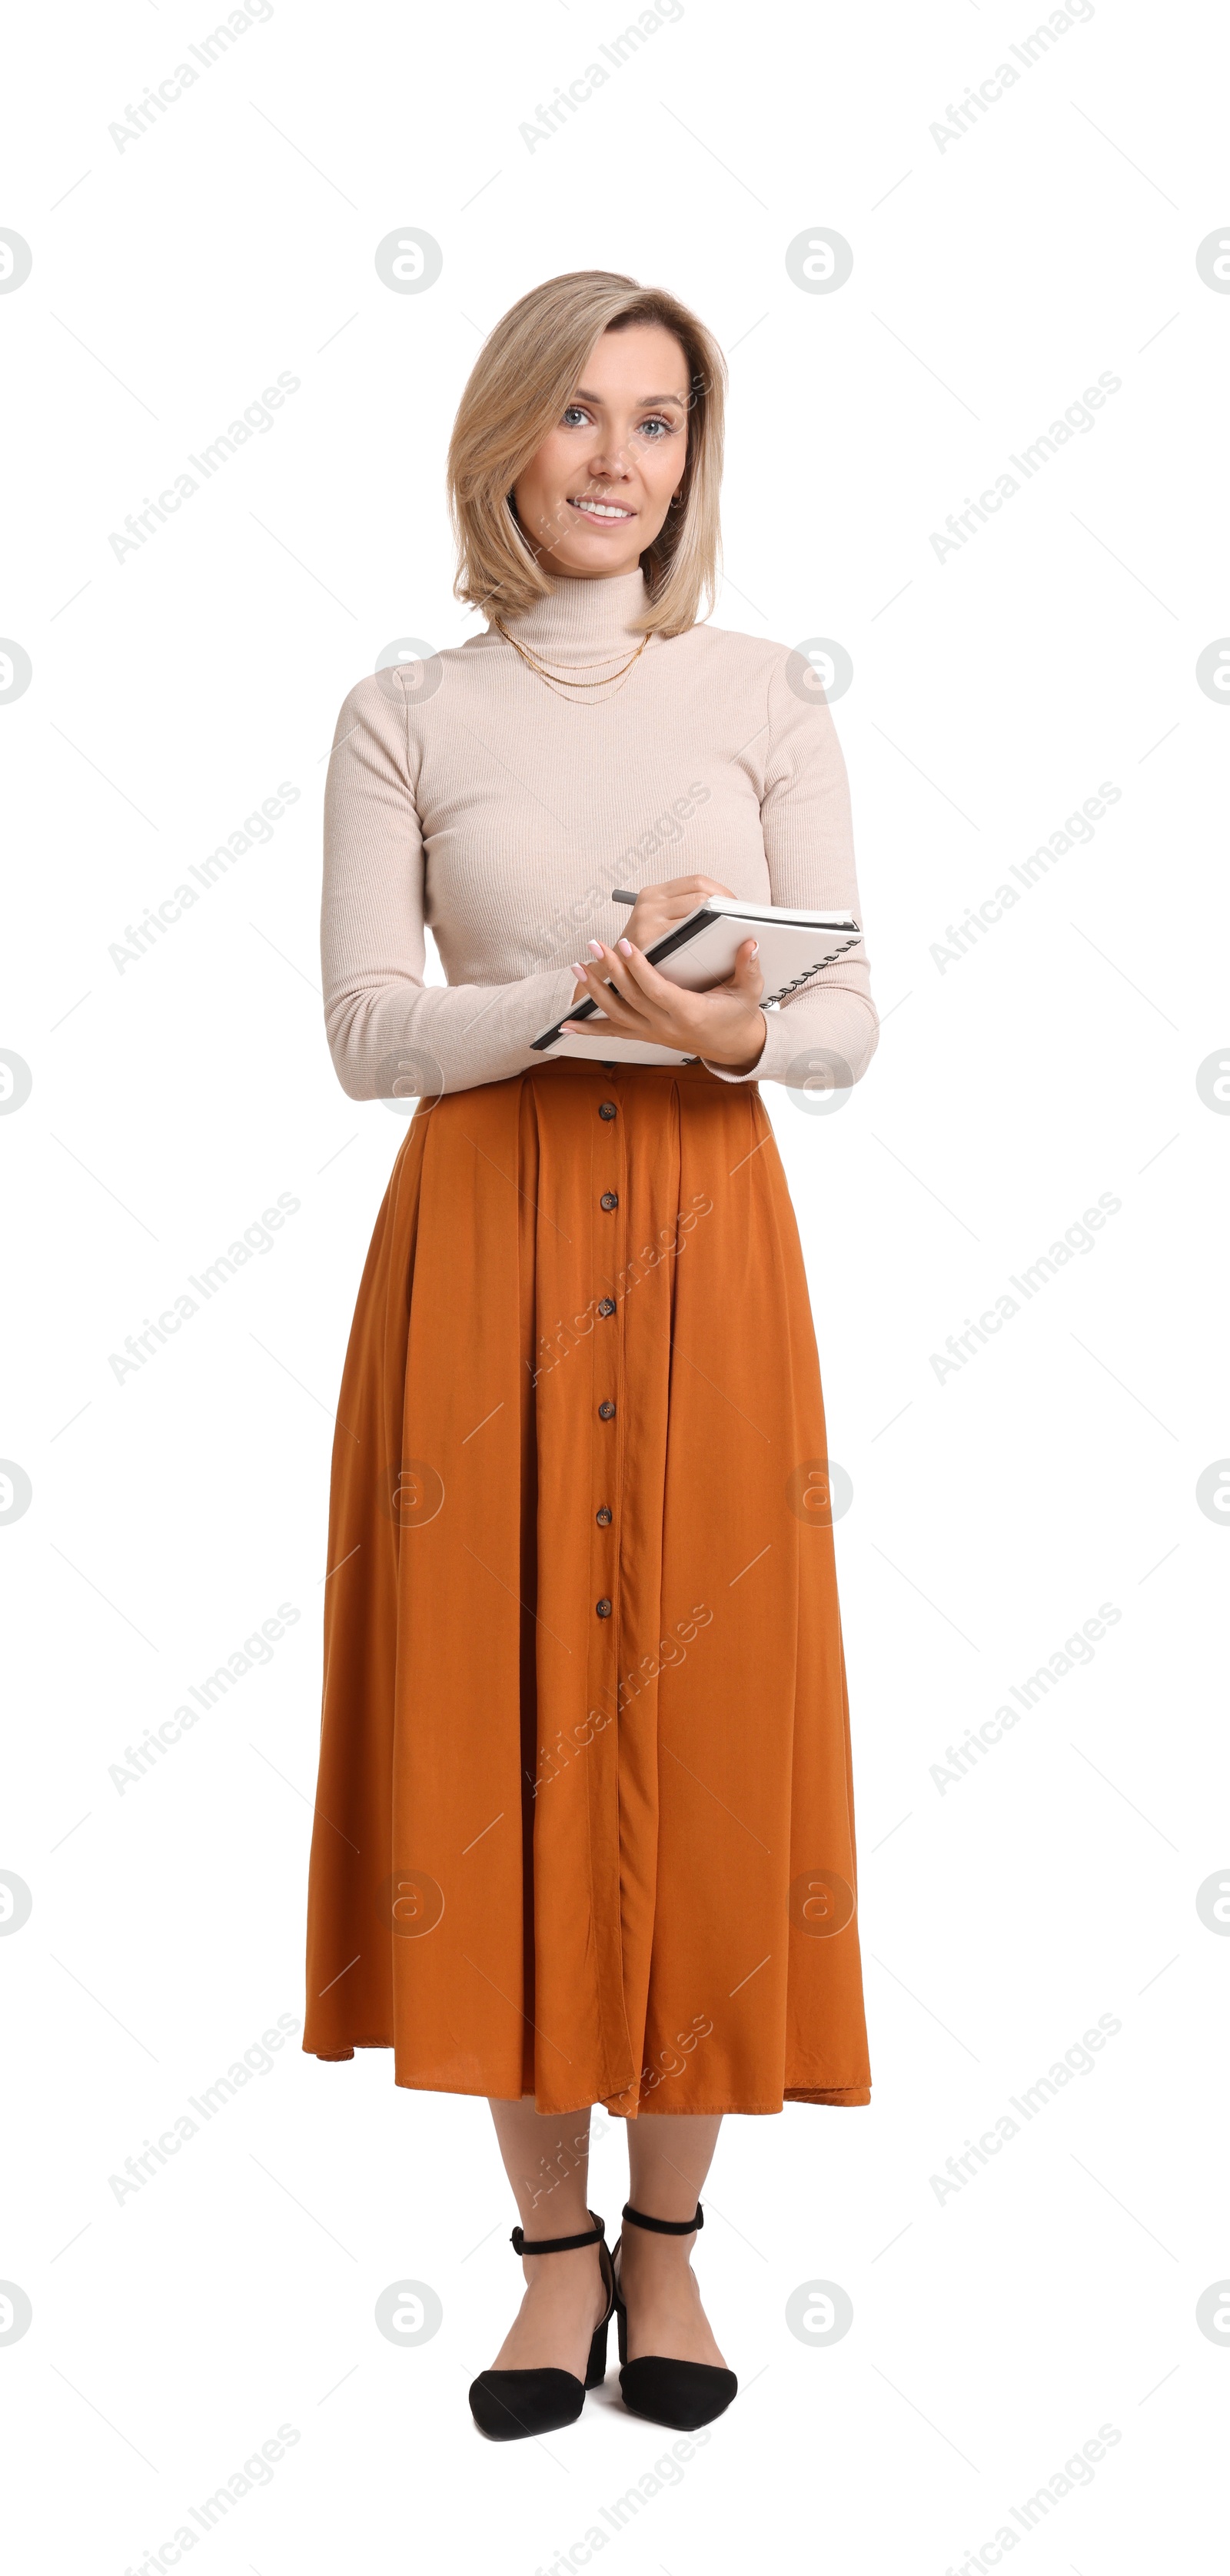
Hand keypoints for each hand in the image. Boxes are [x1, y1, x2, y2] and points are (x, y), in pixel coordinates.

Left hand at [563, 934, 766, 1072]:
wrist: (732, 1045)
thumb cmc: (738, 1014)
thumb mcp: (749, 992)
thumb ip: (748, 968)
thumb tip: (750, 944)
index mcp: (689, 1013)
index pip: (657, 990)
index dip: (640, 969)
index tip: (627, 945)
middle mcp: (665, 1026)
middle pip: (631, 997)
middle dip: (611, 969)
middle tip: (596, 944)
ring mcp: (652, 1032)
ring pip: (616, 1014)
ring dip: (594, 991)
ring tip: (578, 966)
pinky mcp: (645, 1035)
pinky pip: (613, 1033)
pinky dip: (589, 1030)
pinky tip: (566, 1025)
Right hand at [620, 874, 738, 952]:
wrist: (619, 979)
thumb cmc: (649, 952)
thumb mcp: (658, 924)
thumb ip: (684, 911)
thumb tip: (728, 906)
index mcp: (653, 894)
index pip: (698, 881)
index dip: (722, 892)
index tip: (736, 908)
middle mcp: (648, 903)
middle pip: (701, 895)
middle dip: (725, 907)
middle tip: (741, 924)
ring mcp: (646, 921)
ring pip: (699, 912)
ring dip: (721, 922)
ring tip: (733, 934)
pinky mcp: (648, 941)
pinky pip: (690, 936)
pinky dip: (709, 939)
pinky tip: (719, 949)